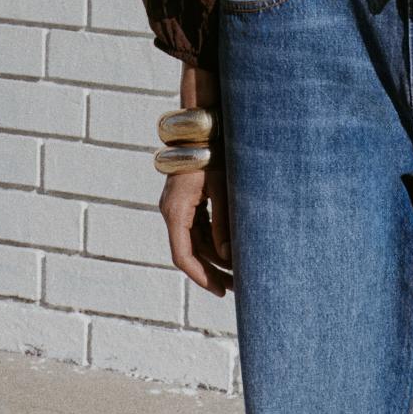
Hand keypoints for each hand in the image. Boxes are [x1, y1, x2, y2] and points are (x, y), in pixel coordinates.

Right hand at [160, 62, 233, 295]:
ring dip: (214, 258)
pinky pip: (199, 227)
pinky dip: (214, 241)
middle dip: (212, 271)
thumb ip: (224, 224)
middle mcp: (172, 210)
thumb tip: (228, 257)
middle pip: (190, 251)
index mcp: (176, 210)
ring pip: (195, 241)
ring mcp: (179, 205)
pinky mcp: (188, 198)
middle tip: (236, 290)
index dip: (202, 276)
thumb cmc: (214, 151)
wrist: (202, 123)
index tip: (220, 291)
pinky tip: (234, 252)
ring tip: (239, 274)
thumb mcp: (223, 188)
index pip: (183, 255)